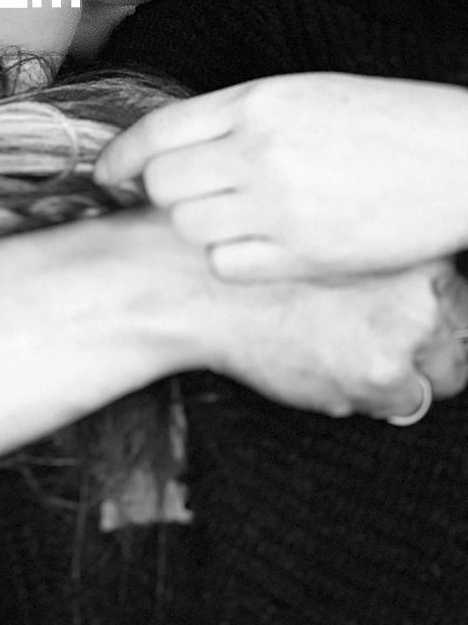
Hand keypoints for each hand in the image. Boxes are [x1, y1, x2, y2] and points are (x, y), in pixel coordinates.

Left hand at [95, 73, 467, 279]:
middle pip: (163, 185)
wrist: (459, 158)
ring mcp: (281, 206)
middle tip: (189, 195)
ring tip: (233, 216)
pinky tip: (259, 243)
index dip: (121, 157)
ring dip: (198, 225)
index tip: (108, 174)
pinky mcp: (306, 255)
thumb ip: (233, 117)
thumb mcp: (300, 95)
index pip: (156, 132)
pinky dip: (231, 258)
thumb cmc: (381, 121)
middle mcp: (260, 151)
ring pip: (189, 227)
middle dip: (163, 192)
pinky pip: (227, 265)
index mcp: (257, 101)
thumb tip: (166, 146)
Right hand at [204, 258, 467, 419]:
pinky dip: (371, 397)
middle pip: (461, 332)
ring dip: (405, 374)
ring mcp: (409, 327)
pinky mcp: (384, 372)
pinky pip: (404, 405)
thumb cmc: (260, 265)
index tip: (404, 315)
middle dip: (425, 345)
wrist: (204, 288)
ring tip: (343, 350)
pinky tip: (327, 367)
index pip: (458, 291)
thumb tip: (427, 290)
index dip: (432, 309)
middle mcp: (423, 281)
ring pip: (444, 374)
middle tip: (370, 337)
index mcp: (410, 243)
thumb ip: (384, 259)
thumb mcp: (330, 241)